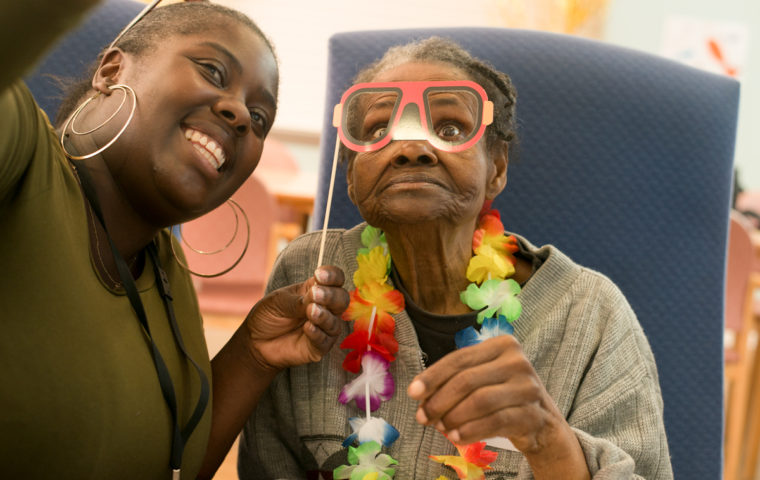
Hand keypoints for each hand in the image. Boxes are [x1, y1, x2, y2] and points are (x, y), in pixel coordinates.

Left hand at [243, 265, 348, 370]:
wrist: (255, 341)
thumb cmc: (269, 316)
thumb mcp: (280, 301)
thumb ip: (299, 300)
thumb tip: (316, 298)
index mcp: (316, 289)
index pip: (335, 279)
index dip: (332, 276)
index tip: (319, 275)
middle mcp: (325, 308)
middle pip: (342, 299)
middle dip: (331, 296)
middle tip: (316, 294)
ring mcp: (324, 328)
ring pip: (335, 322)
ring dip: (324, 316)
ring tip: (310, 311)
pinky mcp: (319, 347)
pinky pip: (325, 341)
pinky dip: (318, 333)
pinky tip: (308, 328)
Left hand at [407, 335, 570, 455]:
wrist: (542, 423)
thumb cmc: (504, 395)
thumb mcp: (483, 378)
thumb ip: (455, 379)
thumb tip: (419, 395)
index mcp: (503, 345)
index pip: (459, 358)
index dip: (433, 376)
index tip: (413, 392)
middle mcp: (517, 361)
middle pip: (467, 380)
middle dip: (439, 401)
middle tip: (422, 417)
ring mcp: (528, 387)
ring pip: (479, 401)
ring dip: (453, 417)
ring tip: (439, 428)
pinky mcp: (532, 414)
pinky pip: (494, 422)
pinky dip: (470, 430)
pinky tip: (455, 436)